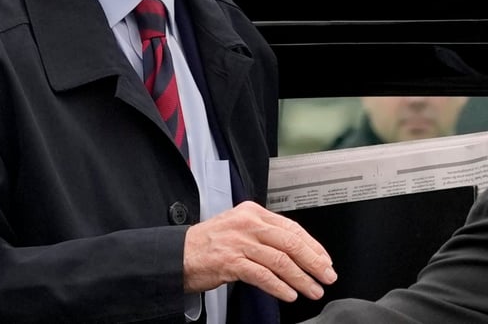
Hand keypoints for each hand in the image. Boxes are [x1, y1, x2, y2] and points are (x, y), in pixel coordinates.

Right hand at [183, 201, 336, 301]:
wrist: (179, 253)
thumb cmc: (209, 243)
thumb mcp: (238, 227)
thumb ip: (264, 233)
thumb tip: (298, 250)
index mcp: (251, 212)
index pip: (291, 227)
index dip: (313, 246)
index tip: (325, 261)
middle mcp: (246, 224)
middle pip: (290, 243)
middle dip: (313, 262)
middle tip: (327, 276)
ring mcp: (238, 242)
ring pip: (280, 261)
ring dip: (301, 279)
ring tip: (312, 290)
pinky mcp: (230, 261)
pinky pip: (263, 275)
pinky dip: (279, 287)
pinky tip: (289, 294)